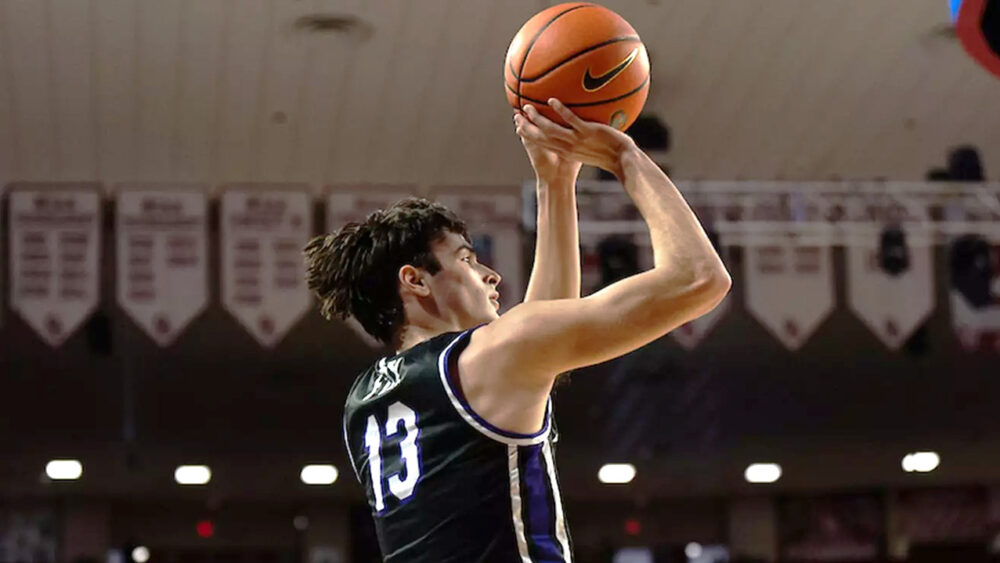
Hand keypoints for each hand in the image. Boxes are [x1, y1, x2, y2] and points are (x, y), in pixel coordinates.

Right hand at [515, 99, 635, 177]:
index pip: (543, 145)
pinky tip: (552, 100)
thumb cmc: (610, 154)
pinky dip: (560, 110)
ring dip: (538, 117)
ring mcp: (577, 140)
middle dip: (528, 126)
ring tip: (529, 106)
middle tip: (519, 114)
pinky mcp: (587, 132)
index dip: (531, 136)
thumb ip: (582, 141)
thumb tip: (581, 130)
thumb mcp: (590, 150)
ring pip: (551, 129)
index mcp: (567, 152)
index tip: (521, 127)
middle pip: (541, 137)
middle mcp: (568, 147)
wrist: (622, 159)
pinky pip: (570, 119)